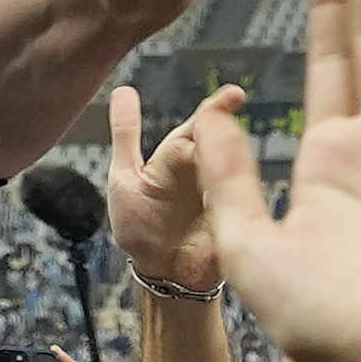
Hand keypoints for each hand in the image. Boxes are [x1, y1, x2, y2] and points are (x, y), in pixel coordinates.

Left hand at [108, 85, 247, 291]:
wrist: (158, 272)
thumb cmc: (140, 225)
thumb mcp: (124, 176)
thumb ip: (126, 134)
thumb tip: (122, 89)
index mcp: (179, 157)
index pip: (199, 127)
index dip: (215, 110)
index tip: (234, 95)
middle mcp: (203, 173)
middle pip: (219, 146)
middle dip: (227, 131)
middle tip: (234, 118)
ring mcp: (220, 198)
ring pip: (230, 173)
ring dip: (232, 162)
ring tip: (230, 150)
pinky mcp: (231, 224)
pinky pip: (237, 208)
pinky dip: (237, 199)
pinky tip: (236, 191)